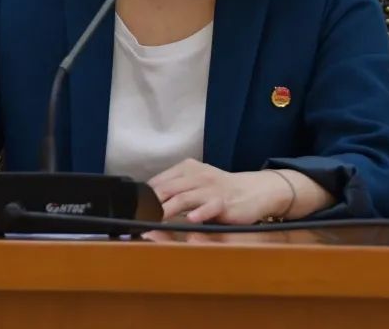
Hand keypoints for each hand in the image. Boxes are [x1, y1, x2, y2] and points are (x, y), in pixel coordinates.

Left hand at [147, 159, 293, 224]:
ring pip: (185, 198)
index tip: (134, 209)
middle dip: (153, 203)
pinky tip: (192, 220)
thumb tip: (148, 202)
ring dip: (169, 209)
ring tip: (156, 219)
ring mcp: (211, 189)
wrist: (253, 190)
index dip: (146, 195)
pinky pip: (210, 207)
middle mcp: (197, 176)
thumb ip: (175, 189)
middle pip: (168, 189)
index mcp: (187, 168)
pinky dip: (200, 213)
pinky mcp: (224, 202)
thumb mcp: (196, 182)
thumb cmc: (220, 189)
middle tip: (139, 216)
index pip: (160, 181)